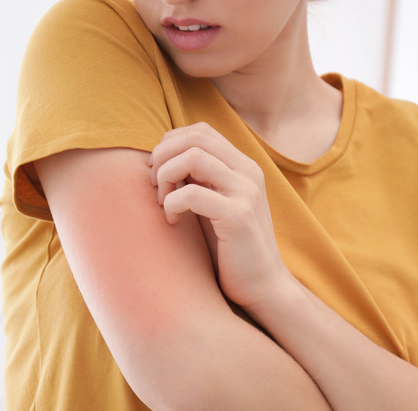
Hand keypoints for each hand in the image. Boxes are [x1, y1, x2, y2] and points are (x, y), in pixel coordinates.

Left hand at [149, 122, 289, 307]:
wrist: (263, 286)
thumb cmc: (230, 247)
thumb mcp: (214, 203)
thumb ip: (199, 178)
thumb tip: (160, 158)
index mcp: (243, 165)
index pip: (200, 130)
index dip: (170, 144)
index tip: (158, 172)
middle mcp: (248, 172)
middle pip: (194, 137)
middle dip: (163, 156)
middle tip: (154, 185)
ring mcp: (246, 192)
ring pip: (193, 157)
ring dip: (166, 176)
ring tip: (163, 202)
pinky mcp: (238, 217)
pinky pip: (192, 194)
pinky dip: (172, 204)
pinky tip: (173, 221)